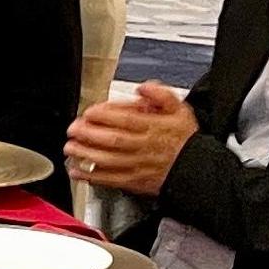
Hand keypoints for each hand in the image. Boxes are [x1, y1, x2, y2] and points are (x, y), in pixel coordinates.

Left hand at [64, 84, 196, 199]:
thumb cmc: (185, 140)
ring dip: (86, 154)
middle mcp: (144, 147)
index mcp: (153, 127)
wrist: (197, 168)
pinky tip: (79, 171)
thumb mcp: (180, 110)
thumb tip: (144, 87)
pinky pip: (111, 179)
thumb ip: (161, 95)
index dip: (104, 116)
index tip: (89, 112)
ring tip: (70, 148)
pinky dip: (92, 176)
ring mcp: (138, 165)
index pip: (125, 120)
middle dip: (89, 134)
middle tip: (73, 129)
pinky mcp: (135, 181)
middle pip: (113, 140)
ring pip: (108, 160)